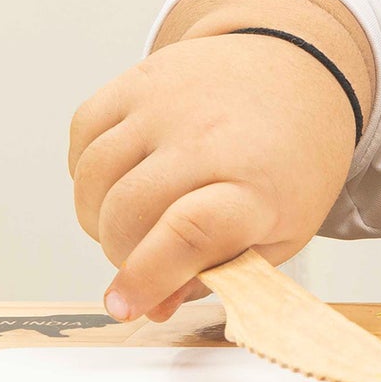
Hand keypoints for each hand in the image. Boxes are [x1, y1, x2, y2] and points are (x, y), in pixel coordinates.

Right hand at [69, 32, 358, 321]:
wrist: (297, 73)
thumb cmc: (291, 161)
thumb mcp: (281, 232)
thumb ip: (219, 274)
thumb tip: (153, 308)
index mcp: (258, 185)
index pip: (190, 232)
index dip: (147, 276)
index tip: (123, 305)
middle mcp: (210, 138)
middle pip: (129, 210)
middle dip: (121, 254)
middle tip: (142, 261)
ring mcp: (168, 103)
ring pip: (94, 177)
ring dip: (97, 217)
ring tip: (130, 224)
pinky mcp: (139, 79)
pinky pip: (83, 135)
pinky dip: (87, 172)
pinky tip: (119, 181)